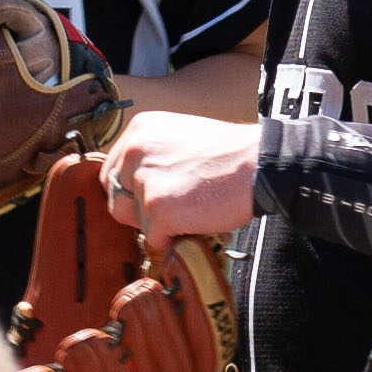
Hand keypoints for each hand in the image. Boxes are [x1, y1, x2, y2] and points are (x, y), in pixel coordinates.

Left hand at [102, 110, 264, 242]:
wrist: (259, 163)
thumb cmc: (229, 155)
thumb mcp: (179, 139)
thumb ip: (152, 158)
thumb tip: (135, 190)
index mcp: (139, 130)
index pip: (112, 171)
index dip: (133, 190)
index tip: (156, 196)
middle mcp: (134, 150)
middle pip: (116, 197)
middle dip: (141, 210)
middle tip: (176, 207)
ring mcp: (144, 179)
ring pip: (134, 221)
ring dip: (159, 225)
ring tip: (191, 212)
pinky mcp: (158, 207)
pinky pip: (155, 239)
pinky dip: (175, 241)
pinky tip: (197, 223)